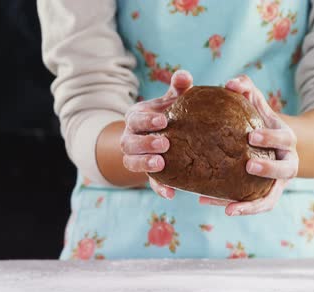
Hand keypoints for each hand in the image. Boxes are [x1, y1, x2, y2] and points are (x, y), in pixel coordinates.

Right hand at [120, 70, 193, 198]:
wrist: (166, 135)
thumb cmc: (171, 112)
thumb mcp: (173, 100)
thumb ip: (179, 88)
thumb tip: (185, 75)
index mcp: (135, 118)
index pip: (135, 118)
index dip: (146, 120)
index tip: (163, 120)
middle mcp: (130, 138)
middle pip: (129, 142)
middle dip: (145, 143)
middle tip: (165, 143)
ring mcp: (136, 157)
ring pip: (132, 163)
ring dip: (145, 164)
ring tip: (161, 164)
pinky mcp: (147, 174)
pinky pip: (149, 183)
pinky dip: (159, 188)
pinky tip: (171, 193)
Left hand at [199, 75, 298, 215]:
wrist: (268, 144)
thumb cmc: (257, 120)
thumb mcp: (255, 103)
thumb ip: (245, 88)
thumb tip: (231, 83)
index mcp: (286, 139)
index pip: (285, 138)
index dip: (271, 138)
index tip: (251, 136)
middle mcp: (287, 163)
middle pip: (286, 169)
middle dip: (270, 168)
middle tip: (249, 164)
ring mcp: (277, 183)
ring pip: (271, 198)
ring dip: (252, 205)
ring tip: (229, 208)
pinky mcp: (264, 196)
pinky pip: (252, 206)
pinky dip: (235, 208)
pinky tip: (205, 201)